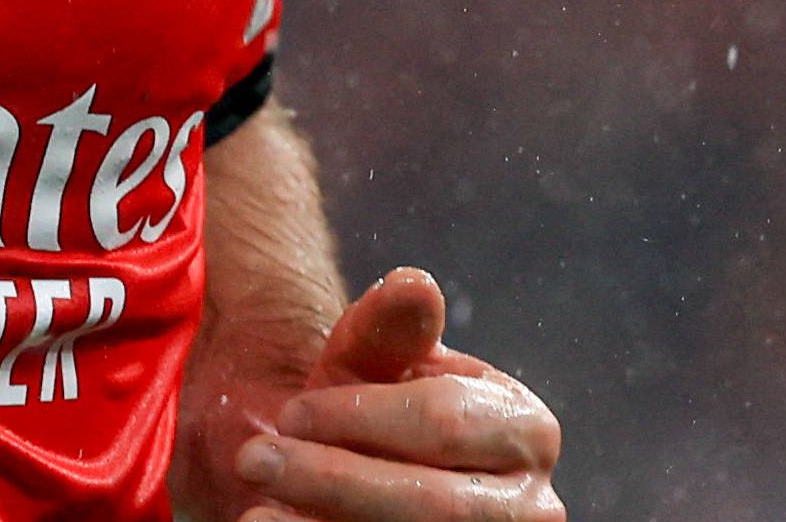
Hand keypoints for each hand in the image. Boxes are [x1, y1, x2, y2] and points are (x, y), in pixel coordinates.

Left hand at [223, 268, 562, 521]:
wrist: (369, 465)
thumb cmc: (375, 409)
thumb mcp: (375, 361)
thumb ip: (390, 325)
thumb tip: (414, 286)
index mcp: (526, 429)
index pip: (443, 421)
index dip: (359, 418)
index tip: (290, 415)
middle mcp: (532, 504)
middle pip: (433, 502)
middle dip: (333, 478)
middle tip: (254, 460)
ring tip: (256, 509)